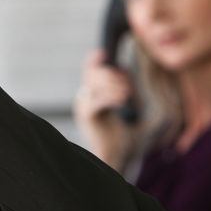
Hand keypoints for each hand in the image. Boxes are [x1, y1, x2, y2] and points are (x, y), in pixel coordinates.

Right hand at [73, 49, 136, 169]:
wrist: (112, 156)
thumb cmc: (119, 135)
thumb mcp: (119, 109)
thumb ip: (118, 90)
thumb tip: (123, 71)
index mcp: (89, 95)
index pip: (88, 71)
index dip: (94, 61)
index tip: (103, 54)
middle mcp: (83, 98)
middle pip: (93, 74)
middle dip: (111, 75)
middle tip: (127, 86)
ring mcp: (83, 106)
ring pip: (96, 84)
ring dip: (114, 85)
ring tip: (127, 93)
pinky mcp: (88, 115)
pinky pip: (99, 99)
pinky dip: (112, 97)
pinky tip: (123, 100)